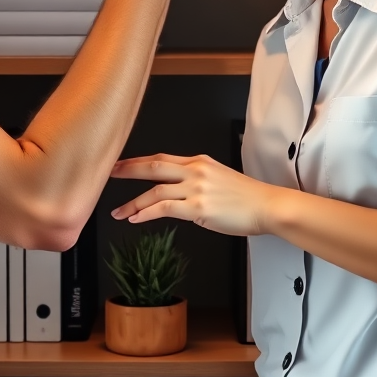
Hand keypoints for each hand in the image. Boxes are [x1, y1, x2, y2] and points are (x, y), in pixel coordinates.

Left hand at [110, 153, 276, 236]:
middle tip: (108, 174)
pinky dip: (146, 213)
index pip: (161, 157)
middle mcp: (195, 171)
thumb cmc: (247, 197)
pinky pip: (165, 208)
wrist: (267, 206)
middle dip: (128, 170)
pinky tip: (136, 219)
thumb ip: (196, 179)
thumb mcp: (219, 178)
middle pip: (153, 166)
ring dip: (133, 202)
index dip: (138, 161)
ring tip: (118, 211)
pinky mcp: (199, 208)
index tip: (121, 164)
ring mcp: (196, 188)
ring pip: (155, 191)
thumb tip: (177, 190)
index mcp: (199, 162)